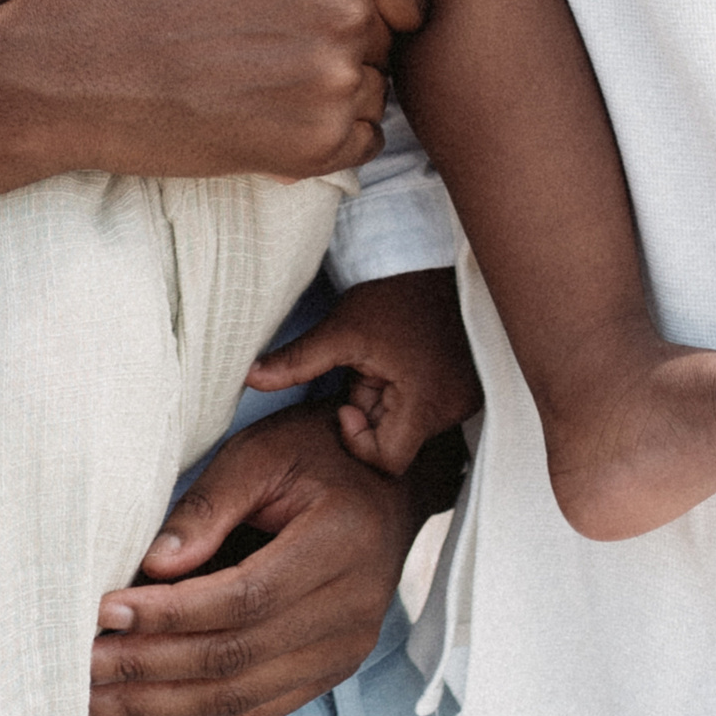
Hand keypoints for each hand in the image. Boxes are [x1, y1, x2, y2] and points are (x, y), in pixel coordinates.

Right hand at [0, 0, 424, 182]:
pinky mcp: (310, 146)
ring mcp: (329, 83)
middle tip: (285, 51)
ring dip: (339, 95)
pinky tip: (277, 120)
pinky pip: (360, 145)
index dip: (375, 4)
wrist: (78, 68)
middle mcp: (342, 14)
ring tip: (275, 85)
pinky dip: (330, 140)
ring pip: (374, 95)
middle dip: (350, 48)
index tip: (328, 14)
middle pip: (388, 43)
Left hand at [89, 401, 427, 715]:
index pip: (245, 597)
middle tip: (80, 664)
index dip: (171, 612)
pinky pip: (258, 708)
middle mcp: (351, 609)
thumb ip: (209, 506)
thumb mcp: (265, 452)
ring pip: (242, 697)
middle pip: (236, 657)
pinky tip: (146, 703)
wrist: (390, 485)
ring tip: (96, 696)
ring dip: (161, 702)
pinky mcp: (331, 671)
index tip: (108, 610)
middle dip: (149, 666)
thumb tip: (153, 566)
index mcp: (342, 542)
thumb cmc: (320, 453)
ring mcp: (345, 649)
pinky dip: (197, 713)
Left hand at [246, 266, 481, 475]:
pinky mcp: (466, 385)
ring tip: (387, 364)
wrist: (432, 254)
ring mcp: (463, 396)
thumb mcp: (341, 329)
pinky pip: (428, 407)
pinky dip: (409, 393)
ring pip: (412, 425)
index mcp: (426, 402)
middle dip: (374, 415)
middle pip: (400, 443)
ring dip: (392, 403)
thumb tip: (249, 377)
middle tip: (367, 375)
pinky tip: (403, 361)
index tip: (349, 400)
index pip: (388, 461)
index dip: (360, 441)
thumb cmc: (392, 292)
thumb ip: (297, 361)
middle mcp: (453, 406)